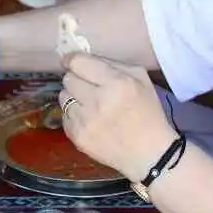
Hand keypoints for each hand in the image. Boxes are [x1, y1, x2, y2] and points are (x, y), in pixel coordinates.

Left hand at [58, 53, 177, 180]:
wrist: (150, 154)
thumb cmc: (148, 113)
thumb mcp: (141, 80)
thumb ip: (113, 64)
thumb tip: (85, 57)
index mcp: (117, 83)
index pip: (78, 63)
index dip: (72, 60)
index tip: (73, 62)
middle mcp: (98, 101)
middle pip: (68, 79)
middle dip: (77, 79)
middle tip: (89, 87)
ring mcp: (85, 121)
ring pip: (63, 97)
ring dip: (74, 97)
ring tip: (91, 105)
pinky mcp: (77, 137)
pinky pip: (64, 116)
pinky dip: (74, 115)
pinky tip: (91, 120)